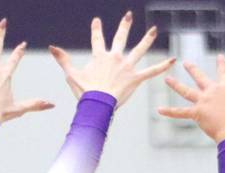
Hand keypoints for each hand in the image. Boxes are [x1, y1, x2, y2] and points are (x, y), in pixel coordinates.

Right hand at [49, 12, 173, 105]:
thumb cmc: (85, 92)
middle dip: (124, 26)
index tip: (97, 21)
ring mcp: (126, 67)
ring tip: (153, 30)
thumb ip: (63, 60)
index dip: (96, 30)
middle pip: (120, 38)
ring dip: (147, 39)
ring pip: (139, 50)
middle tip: (128, 16)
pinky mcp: (135, 78)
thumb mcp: (72, 75)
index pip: (97, 39)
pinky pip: (151, 71)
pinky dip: (162, 66)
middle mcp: (115, 58)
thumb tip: (51, 47)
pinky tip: (172, 60)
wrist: (98, 105)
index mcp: (100, 57)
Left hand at [159, 54, 224, 142]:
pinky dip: (169, 112)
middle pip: (200, 77)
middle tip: (185, 63)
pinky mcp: (197, 113)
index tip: (219, 56)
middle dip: (192, 69)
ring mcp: (203, 101)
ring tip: (167, 78)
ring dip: (175, 84)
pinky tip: (159, 110)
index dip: (221, 64)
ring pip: (186, 91)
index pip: (223, 73)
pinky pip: (180, 113)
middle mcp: (213, 91)